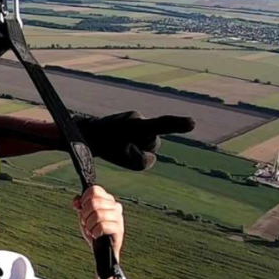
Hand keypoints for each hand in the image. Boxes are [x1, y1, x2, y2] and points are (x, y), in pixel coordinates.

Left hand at [72, 186, 123, 262]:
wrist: (101, 250)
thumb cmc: (94, 231)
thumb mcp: (84, 215)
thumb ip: (80, 204)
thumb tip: (77, 202)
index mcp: (108, 200)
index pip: (94, 190)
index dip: (84, 199)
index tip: (82, 209)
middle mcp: (115, 206)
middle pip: (94, 202)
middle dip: (85, 215)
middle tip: (86, 223)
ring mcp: (119, 218)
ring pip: (98, 214)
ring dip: (90, 224)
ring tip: (91, 230)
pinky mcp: (119, 230)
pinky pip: (102, 226)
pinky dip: (95, 232)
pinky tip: (96, 235)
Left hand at [77, 111, 195, 170]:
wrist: (86, 134)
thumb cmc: (104, 147)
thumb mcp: (124, 159)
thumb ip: (145, 161)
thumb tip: (154, 156)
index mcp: (135, 125)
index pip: (161, 125)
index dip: (177, 125)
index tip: (192, 123)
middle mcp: (138, 118)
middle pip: (153, 144)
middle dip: (142, 149)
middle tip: (120, 147)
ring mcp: (135, 117)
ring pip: (148, 143)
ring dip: (137, 147)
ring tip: (118, 144)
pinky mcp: (133, 120)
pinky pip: (142, 138)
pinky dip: (134, 144)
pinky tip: (120, 141)